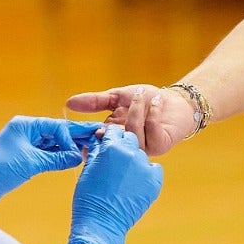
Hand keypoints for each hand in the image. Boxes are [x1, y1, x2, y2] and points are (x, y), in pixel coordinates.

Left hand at [0, 117, 99, 209]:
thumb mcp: (31, 163)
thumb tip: (78, 157)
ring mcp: (25, 143)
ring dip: (69, 146)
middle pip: (57, 132)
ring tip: (91, 146)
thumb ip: (56, 159)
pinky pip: (47, 152)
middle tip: (99, 134)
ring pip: (53, 142)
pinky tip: (75, 157)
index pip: (56, 127)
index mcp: (25, 125)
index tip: (84, 147)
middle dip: (76, 136)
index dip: (72, 136)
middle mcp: (26, 130)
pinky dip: (59, 155)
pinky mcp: (25, 156)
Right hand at [65, 85, 195, 156]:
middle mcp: (126, 147)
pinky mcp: (161, 145)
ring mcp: (144, 148)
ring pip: (132, 136)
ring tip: (141, 95)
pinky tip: (156, 102)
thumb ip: (94, 101)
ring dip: (136, 112)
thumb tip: (68, 102)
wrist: (174, 101)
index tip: (83, 127)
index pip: (95, 145)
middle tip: (115, 112)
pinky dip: (152, 114)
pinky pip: (152, 132)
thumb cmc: (145, 100)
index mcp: (112, 138)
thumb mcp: (116, 97)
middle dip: (111, 128)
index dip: (88, 138)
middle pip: (112, 145)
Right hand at [65, 125, 163, 243]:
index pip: (114, 131)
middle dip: (122, 146)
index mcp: (112, 147)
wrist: (101, 222)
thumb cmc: (89, 197)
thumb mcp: (88, 168)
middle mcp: (131, 153)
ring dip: (133, 161)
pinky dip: (147, 172)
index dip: (109, 136)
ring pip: (141, 155)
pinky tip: (136, 182)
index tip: (107, 143)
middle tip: (115, 161)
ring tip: (123, 177)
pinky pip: (154, 169)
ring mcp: (145, 167)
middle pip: (130, 139)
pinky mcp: (154, 182)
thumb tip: (99, 139)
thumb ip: (96, 150)